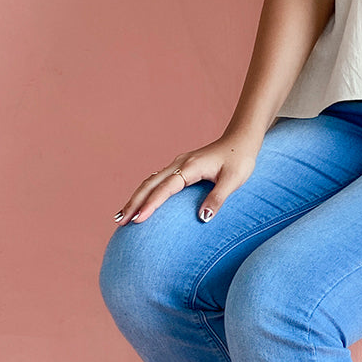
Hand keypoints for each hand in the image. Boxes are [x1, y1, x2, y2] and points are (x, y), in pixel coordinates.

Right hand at [113, 133, 260, 225]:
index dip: (150, 205)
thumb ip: (218, 198)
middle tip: (120, 221)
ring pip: (150, 182)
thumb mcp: (233, 181)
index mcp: (190, 167)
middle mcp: (179, 164)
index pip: (165, 189)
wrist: (241, 141)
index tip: (138, 220)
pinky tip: (140, 202)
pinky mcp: (180, 168)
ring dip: (136, 198)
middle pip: (150, 184)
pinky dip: (146, 192)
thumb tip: (203, 218)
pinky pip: (157, 181)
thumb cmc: (240, 160)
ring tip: (122, 216)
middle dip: (133, 202)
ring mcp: (178, 165)